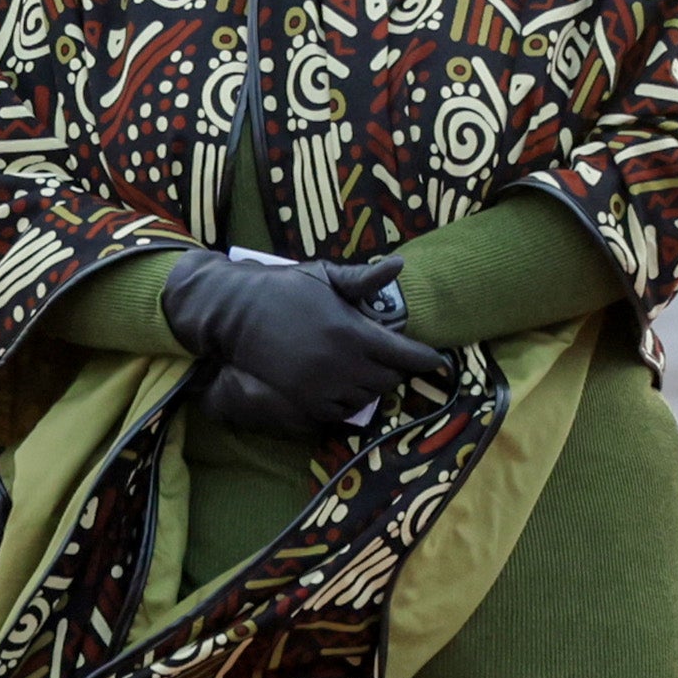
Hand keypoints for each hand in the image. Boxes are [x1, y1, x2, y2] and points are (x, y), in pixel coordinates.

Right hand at [157, 249, 441, 437]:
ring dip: (374, 385)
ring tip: (369, 370)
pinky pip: (342, 412)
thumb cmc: (284, 289)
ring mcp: (323, 386)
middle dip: (397, 370)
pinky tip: (347, 386)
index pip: (405, 354)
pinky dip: (351, 402)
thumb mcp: (324, 276)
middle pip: (389, 379)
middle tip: (394, 359)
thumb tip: (399, 265)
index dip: (427, 359)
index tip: (440, 361)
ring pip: (368, 397)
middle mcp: (343, 364)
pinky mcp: (305, 401)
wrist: (237, 315)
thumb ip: (363, 278)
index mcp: (352, 331)